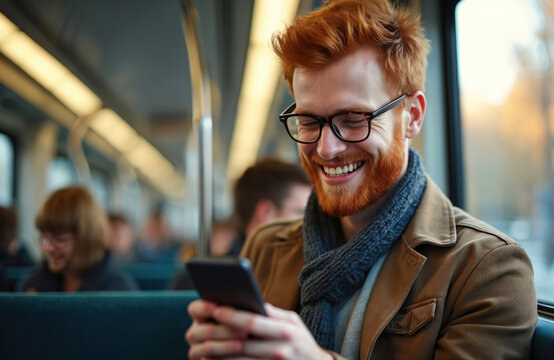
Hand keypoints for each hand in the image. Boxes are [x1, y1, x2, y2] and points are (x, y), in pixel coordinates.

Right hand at [186, 299, 248, 358]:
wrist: (249, 345)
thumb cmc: (245, 323)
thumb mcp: (242, 313)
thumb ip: (238, 308)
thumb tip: (243, 303)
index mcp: (201, 315)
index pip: (195, 309)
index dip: (203, 308)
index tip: (216, 307)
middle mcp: (196, 331)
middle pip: (204, 330)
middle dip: (224, 330)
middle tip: (244, 331)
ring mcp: (197, 348)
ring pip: (207, 347)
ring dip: (224, 346)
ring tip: (241, 345)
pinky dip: (221, 359)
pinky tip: (234, 356)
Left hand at [186, 300, 332, 359]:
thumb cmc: (301, 340)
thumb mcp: (293, 322)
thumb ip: (272, 313)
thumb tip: (249, 301)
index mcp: (285, 330)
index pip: (253, 322)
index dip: (232, 316)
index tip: (215, 309)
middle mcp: (280, 348)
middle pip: (242, 343)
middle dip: (219, 336)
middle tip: (200, 329)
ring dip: (218, 356)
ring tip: (202, 348)